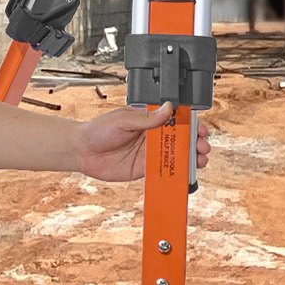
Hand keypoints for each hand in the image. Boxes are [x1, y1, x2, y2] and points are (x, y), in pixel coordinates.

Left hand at [74, 101, 211, 182]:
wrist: (82, 151)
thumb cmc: (100, 129)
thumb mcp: (123, 119)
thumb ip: (147, 118)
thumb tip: (169, 108)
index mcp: (150, 119)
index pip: (176, 120)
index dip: (190, 124)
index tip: (200, 129)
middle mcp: (153, 136)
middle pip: (181, 139)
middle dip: (196, 142)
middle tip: (203, 147)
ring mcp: (150, 153)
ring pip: (176, 156)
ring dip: (191, 158)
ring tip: (200, 160)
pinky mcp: (144, 170)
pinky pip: (164, 171)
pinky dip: (176, 174)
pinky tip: (186, 175)